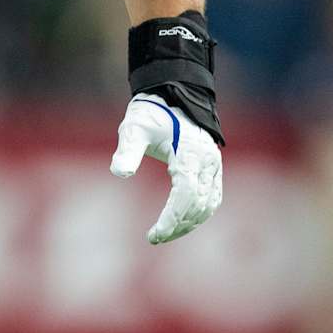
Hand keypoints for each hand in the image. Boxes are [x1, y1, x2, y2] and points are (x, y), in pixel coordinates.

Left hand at [110, 95, 222, 243]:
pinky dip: (199, 214)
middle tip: (154, 237)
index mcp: (190, 152)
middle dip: (177, 225)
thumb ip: (127, 151)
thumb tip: (119, 173)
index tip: (154, 235)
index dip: (172, 217)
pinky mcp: (214, 167)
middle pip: (198, 204)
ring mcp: (214, 164)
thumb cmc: (151, 113)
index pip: (186, 193)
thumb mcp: (134, 128)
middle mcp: (208, 160)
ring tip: (165, 233)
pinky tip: (181, 222)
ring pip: (208, 204)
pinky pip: (213, 198)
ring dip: (189, 223)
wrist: (172, 95)